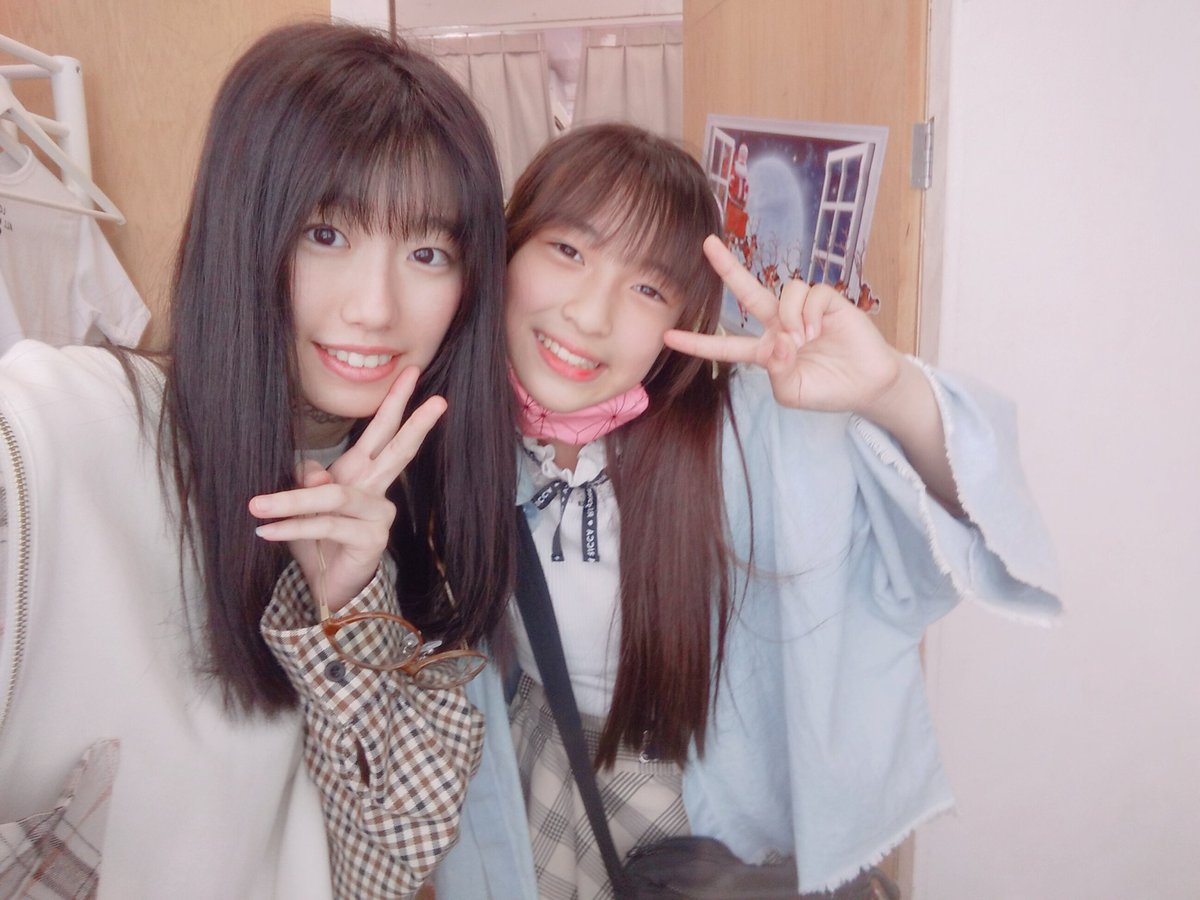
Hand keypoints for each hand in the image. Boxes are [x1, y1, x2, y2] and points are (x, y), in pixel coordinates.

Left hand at [249, 366, 445, 612]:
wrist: (326, 590)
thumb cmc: (316, 544)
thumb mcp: (303, 505)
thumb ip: (308, 481)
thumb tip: (313, 472)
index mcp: (362, 476)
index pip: (382, 434)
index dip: (396, 403)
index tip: (412, 372)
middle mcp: (376, 492)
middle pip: (396, 451)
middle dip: (412, 422)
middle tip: (438, 399)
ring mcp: (378, 516)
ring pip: (333, 496)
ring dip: (290, 501)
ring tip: (256, 506)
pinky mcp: (371, 539)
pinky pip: (326, 525)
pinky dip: (293, 527)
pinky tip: (266, 531)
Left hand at [663, 235, 903, 414]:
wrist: (867, 385)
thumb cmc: (827, 390)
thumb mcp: (793, 393)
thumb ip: (776, 373)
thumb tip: (778, 342)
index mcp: (765, 350)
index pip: (725, 346)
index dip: (699, 343)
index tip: (668, 336)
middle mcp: (780, 324)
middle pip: (748, 292)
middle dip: (728, 268)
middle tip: (707, 245)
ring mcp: (803, 311)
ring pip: (784, 292)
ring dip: (791, 316)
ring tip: (805, 338)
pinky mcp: (828, 302)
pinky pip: (811, 293)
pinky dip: (811, 312)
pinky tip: (820, 330)